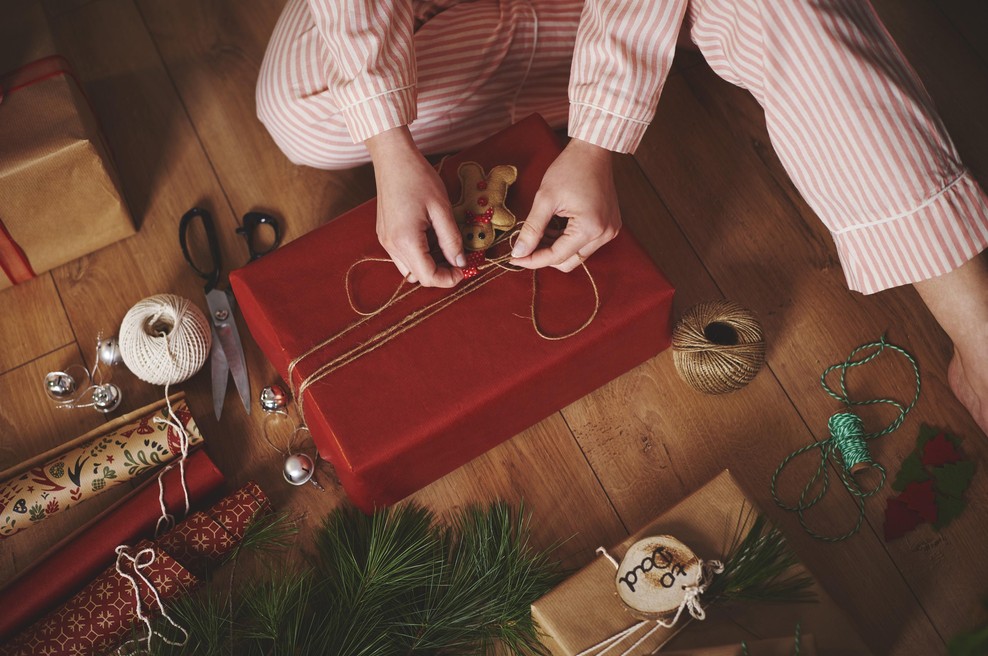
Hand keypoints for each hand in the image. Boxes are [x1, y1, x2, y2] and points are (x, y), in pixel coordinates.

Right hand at [365, 126, 465, 286]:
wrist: (393, 159)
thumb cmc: (418, 178)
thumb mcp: (441, 209)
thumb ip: (451, 240)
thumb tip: (460, 263)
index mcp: (406, 240)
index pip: (428, 277)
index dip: (449, 279)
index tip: (465, 269)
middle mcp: (392, 245)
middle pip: (418, 277)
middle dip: (441, 273)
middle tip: (458, 257)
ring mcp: (385, 241)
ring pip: (410, 269)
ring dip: (429, 264)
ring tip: (444, 244)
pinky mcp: (384, 234)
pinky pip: (403, 256)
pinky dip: (419, 254)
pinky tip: (430, 236)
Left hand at [510, 138, 620, 271]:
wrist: (592, 150)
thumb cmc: (570, 168)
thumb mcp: (545, 198)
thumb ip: (532, 229)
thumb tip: (519, 253)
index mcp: (590, 228)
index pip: (557, 256)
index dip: (533, 260)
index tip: (515, 258)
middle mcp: (604, 234)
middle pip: (569, 262)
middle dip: (545, 256)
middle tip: (525, 245)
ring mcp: (609, 231)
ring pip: (577, 255)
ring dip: (556, 247)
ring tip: (541, 230)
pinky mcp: (609, 226)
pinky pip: (585, 244)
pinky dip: (567, 240)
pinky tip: (555, 226)